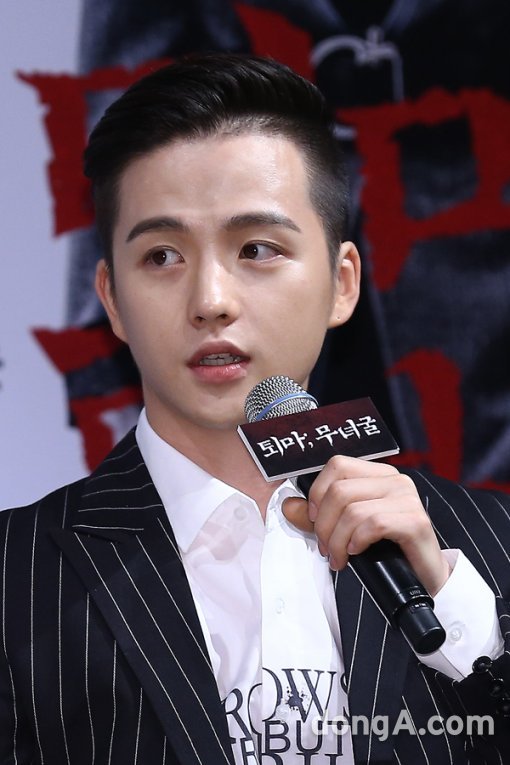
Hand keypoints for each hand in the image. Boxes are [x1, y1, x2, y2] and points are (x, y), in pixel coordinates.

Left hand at [283, 456, 449, 596]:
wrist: (425, 580)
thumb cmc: (386, 552)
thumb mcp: (345, 530)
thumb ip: (317, 517)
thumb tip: (288, 504)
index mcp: (378, 475)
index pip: (337, 465)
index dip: (318, 492)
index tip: (314, 520)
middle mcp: (395, 480)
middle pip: (340, 489)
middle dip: (324, 525)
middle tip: (326, 550)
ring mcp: (407, 498)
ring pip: (353, 510)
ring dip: (338, 540)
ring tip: (339, 558)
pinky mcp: (416, 520)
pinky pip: (373, 524)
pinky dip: (357, 540)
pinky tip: (357, 553)